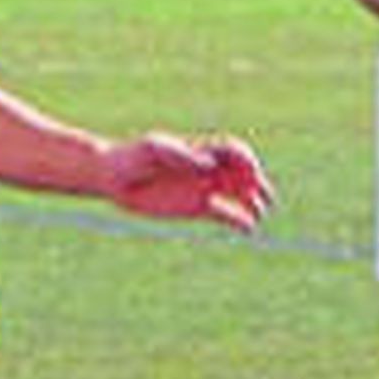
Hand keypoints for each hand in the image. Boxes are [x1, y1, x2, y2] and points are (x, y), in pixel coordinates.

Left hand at [104, 133, 274, 233]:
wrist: (113, 177)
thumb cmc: (131, 156)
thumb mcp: (153, 150)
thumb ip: (181, 155)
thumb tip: (209, 165)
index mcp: (199, 149)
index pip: (233, 151)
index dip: (246, 161)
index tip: (249, 173)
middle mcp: (206, 168)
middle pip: (242, 173)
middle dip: (257, 183)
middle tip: (264, 197)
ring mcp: (202, 188)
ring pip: (237, 194)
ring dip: (252, 202)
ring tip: (260, 214)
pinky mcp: (195, 207)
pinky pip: (224, 213)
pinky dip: (239, 220)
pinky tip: (249, 229)